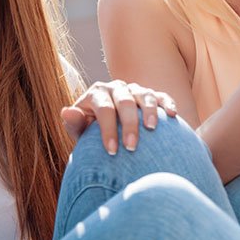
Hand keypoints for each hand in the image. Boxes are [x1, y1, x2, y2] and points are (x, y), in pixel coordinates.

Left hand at [60, 80, 176, 154]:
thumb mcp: (80, 130)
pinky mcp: (150, 94)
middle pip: (124, 101)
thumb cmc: (92, 132)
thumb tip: (66, 111)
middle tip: (131, 146)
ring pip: (144, 95)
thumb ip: (74, 122)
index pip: (103, 109)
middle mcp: (116, 87)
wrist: (108, 126)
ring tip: (151, 129)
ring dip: (149, 111)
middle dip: (128, 124)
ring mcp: (134, 89)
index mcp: (96, 93)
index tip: (112, 151)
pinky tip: (173, 114)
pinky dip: (167, 103)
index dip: (107, 129)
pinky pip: (160, 96)